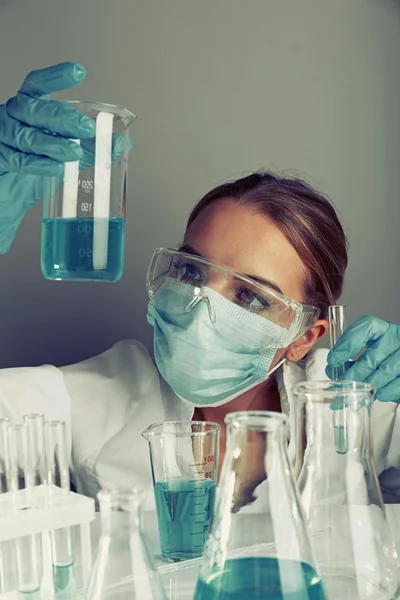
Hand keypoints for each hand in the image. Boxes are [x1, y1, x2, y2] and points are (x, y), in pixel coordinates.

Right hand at [0, 62, 94, 252]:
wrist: (10, 194)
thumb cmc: (37, 165)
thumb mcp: (67, 153)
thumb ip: (91, 146)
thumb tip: (122, 142)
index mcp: (30, 109)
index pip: (38, 85)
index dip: (56, 76)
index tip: (78, 72)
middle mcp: (14, 117)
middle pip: (35, 110)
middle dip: (63, 118)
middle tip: (87, 128)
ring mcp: (3, 137)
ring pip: (27, 136)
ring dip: (53, 144)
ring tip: (75, 153)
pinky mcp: (1, 158)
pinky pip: (20, 160)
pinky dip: (41, 165)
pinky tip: (58, 168)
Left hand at [326, 316, 399, 402]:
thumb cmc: (386, 360)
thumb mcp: (370, 354)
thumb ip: (352, 359)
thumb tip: (332, 370)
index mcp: (383, 330)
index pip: (366, 326)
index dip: (348, 342)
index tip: (333, 359)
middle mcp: (396, 340)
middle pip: (372, 355)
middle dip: (354, 373)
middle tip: (342, 384)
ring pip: (385, 371)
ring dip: (368, 385)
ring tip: (357, 394)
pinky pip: (398, 384)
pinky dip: (386, 392)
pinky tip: (378, 395)